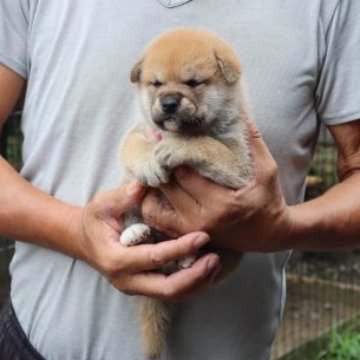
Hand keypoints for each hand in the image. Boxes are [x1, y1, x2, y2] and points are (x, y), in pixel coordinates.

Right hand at [73, 181, 220, 299]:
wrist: (85, 240)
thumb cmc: (95, 220)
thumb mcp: (102, 205)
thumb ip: (122, 196)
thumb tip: (143, 186)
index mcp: (116, 259)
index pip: (155, 258)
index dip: (181, 248)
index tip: (203, 236)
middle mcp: (127, 280)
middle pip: (167, 289)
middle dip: (195, 276)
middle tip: (215, 258)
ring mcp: (136, 286)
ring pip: (173, 295)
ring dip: (197, 282)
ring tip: (215, 263)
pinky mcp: (144, 285)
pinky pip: (171, 291)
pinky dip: (191, 284)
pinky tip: (205, 270)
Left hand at [141, 122, 291, 252]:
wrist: (268, 234)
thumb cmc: (268, 199)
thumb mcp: (267, 169)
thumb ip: (253, 141)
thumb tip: (240, 110)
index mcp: (223, 202)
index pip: (186, 172)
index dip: (172, 150)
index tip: (162, 131)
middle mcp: (203, 219)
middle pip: (169, 184)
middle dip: (159, 159)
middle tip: (151, 137)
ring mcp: (191, 229)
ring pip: (156, 201)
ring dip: (151, 178)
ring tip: (148, 158)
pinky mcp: (185, 233)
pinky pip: (156, 217)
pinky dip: (149, 199)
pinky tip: (153, 182)